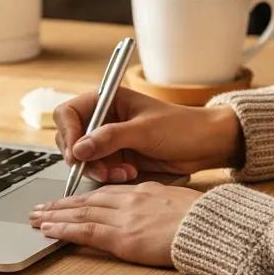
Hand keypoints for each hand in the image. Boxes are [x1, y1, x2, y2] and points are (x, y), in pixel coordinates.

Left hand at [28, 181, 200, 266]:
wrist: (210, 227)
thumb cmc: (204, 219)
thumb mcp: (180, 203)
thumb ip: (161, 205)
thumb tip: (154, 214)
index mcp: (145, 191)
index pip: (107, 192)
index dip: (85, 196)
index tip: (71, 199)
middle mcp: (130, 200)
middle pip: (88, 199)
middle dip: (62, 203)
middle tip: (41, 207)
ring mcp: (124, 218)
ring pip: (81, 212)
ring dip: (55, 214)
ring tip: (37, 217)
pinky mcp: (122, 237)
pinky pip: (85, 231)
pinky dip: (63, 229)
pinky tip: (49, 230)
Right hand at [53, 87, 243, 184]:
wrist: (205, 146)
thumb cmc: (181, 127)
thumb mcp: (145, 130)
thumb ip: (110, 138)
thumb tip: (79, 149)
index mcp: (108, 99)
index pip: (69, 112)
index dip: (68, 133)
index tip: (76, 154)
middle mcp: (104, 117)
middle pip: (72, 139)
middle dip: (85, 157)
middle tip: (103, 170)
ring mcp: (109, 138)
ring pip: (84, 158)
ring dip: (99, 169)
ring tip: (124, 172)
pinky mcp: (117, 156)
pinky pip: (99, 169)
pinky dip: (109, 175)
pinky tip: (128, 173)